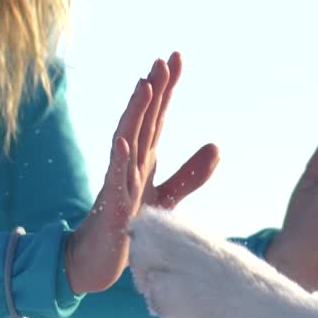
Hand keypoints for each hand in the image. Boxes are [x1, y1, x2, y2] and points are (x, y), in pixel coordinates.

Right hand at [65, 54, 219, 295]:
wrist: (101, 259)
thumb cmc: (130, 223)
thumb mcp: (169, 196)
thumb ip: (191, 173)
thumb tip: (216, 146)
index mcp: (145, 158)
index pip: (158, 116)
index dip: (168, 88)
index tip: (177, 58)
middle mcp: (130, 163)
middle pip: (144, 120)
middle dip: (154, 89)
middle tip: (164, 59)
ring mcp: (119, 181)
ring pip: (127, 140)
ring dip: (135, 113)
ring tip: (144, 85)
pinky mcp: (112, 205)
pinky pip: (113, 179)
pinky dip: (117, 159)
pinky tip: (122, 140)